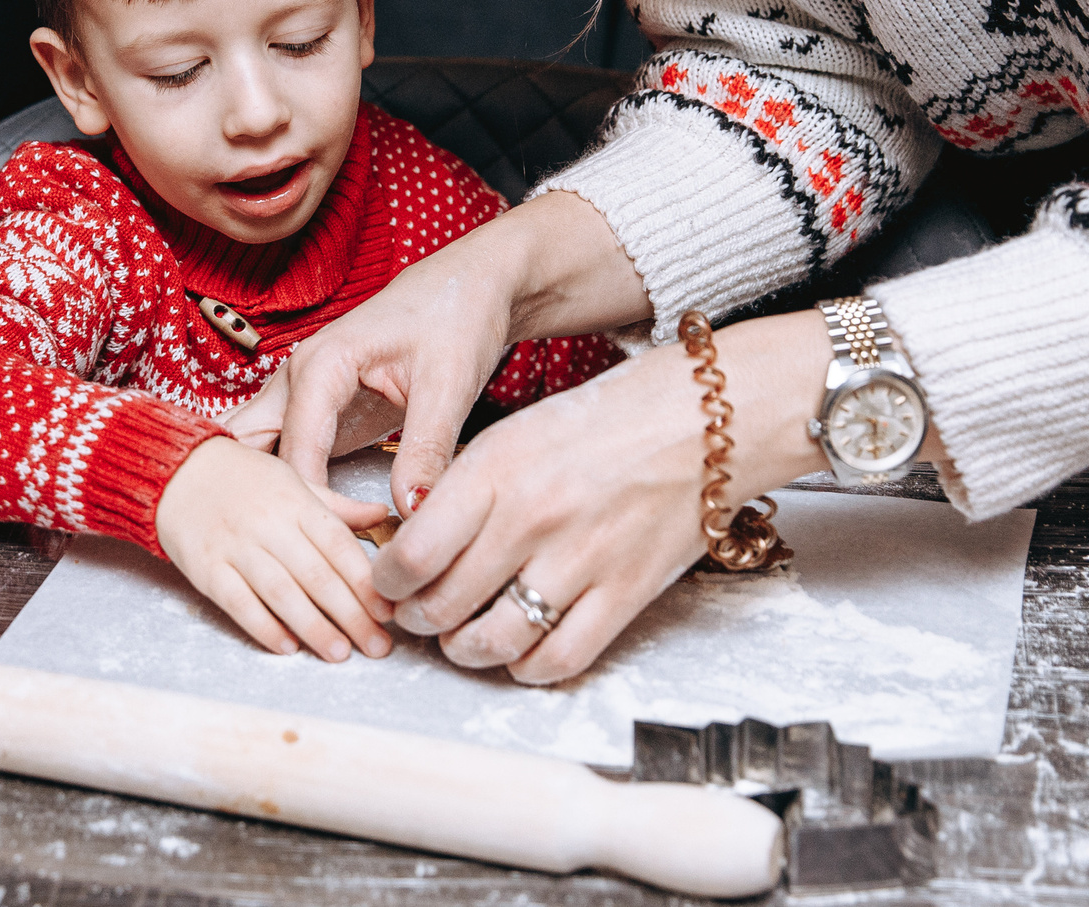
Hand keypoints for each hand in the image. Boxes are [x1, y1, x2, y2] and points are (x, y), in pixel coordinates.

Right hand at [153, 438, 398, 661]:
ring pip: (281, 593)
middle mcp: (268, 524)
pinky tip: (288, 647)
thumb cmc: (242, 479)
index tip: (389, 612)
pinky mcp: (206, 568)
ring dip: (314, 627)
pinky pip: (239, 602)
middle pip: (316, 575)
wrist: (174, 469)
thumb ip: (336, 507)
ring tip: (340, 653)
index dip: (365, 582)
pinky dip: (264, 627)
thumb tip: (382, 515)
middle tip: (378, 646)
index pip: (338, 546)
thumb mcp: (292, 481)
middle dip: (351, 615)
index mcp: (295, 502)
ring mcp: (236, 546)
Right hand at [240, 192, 650, 519]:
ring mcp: (302, 394)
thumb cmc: (458, 316)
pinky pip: (286, 455)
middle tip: (306, 552)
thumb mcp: (449, 383)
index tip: (358, 540)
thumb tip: (413, 514)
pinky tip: (319, 527)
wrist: (472, 284)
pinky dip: (294, 490)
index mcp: (320, 365)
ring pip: (260, 454)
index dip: (320, 507)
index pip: (295, 455)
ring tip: (306, 547)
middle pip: (250, 452)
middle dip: (269, 505)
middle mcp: (297, 377)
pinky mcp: (319, 411)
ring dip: (276, 498)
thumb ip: (428, 449)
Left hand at [373, 309, 828, 684]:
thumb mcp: (516, 434)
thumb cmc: (604, 421)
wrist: (700, 421)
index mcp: (496, 469)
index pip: (412, 552)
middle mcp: (533, 518)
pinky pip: (558, 659)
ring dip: (464, 650)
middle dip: (418, 620)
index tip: (389, 582)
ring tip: (461, 637)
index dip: (387, 582)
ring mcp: (581, 561)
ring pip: (492, 642)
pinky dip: (526, 668)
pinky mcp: (625, 594)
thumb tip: (413, 542)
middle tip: (417, 613)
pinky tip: (518, 652)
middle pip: (444, 605)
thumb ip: (462, 489)